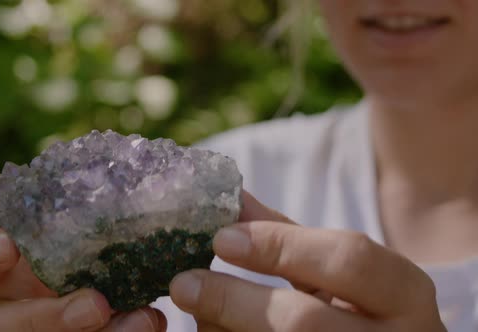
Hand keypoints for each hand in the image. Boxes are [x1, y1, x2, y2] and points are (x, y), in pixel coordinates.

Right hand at [0, 226, 166, 331]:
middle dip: (39, 318)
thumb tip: (135, 208)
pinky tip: (149, 322)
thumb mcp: (94, 231)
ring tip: (140, 320)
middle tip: (96, 305)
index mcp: (0, 268)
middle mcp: (4, 308)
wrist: (124, 285)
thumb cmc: (105, 247)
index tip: (8, 247)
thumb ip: (93, 224)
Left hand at [169, 192, 445, 331]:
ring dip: (222, 329)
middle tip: (184, 284)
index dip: (280, 246)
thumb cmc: (360, 306)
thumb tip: (231, 201)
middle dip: (233, 301)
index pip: (349, 260)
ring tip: (193, 306)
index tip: (222, 239)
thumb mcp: (339, 270)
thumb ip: (292, 238)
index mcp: (404, 296)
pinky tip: (211, 327)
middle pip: (304, 323)